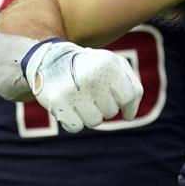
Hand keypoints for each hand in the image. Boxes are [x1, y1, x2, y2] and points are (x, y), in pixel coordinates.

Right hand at [24, 40, 142, 132]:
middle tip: (93, 92)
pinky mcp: (56, 101)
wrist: (51, 58)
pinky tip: (69, 106)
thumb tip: (130, 115)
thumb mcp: (116, 65)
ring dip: (90, 114)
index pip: (129, 97)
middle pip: (111, 112)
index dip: (128, 106)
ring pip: (94, 122)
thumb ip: (133, 87)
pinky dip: (73, 121)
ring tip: (81, 98)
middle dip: (104, 106)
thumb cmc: (92, 66)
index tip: (124, 109)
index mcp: (110, 65)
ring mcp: (73, 89)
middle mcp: (92, 77)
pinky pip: (75, 127)